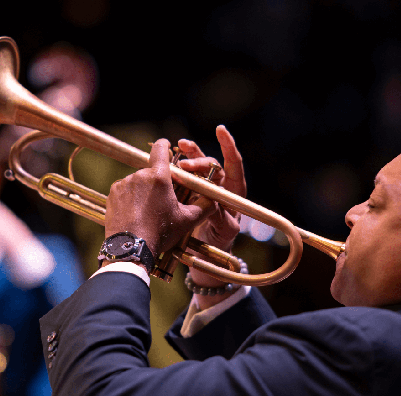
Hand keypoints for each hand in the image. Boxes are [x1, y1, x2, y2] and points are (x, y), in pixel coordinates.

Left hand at [105, 140, 213, 260]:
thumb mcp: (187, 221)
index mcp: (159, 177)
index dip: (165, 145)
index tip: (168, 145)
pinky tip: (136, 214)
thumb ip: (204, 206)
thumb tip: (215, 199)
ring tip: (148, 212)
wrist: (131, 248)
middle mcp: (139, 175)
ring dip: (144, 191)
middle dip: (157, 182)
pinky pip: (124, 191)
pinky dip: (130, 199)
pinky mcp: (113, 194)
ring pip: (138, 182)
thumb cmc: (160, 233)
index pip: (161, 148)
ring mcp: (123, 184)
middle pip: (151, 171)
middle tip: (163, 200)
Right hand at [176, 126, 245, 287]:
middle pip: (211, 164)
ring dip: (187, 156)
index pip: (234, 164)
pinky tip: (166, 164)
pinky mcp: (188, 195)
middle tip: (183, 166)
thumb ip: (221, 217)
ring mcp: (203, 190)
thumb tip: (213, 201)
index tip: (220, 131)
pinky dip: (175, 169)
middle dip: (197, 159)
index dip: (229, 147)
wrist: (205, 258)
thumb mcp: (224, 232)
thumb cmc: (219, 244)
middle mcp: (219, 187)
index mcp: (233, 193)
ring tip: (177, 149)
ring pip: (196, 167)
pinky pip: (183, 178)